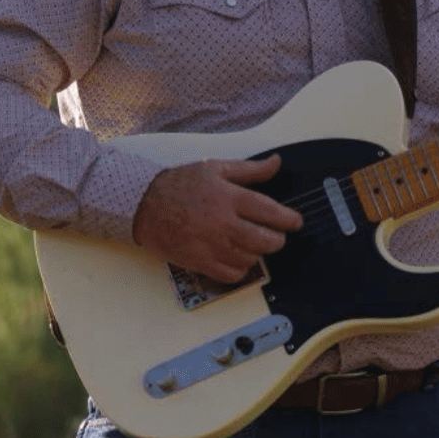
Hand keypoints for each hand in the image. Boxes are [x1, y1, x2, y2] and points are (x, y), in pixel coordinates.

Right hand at [132, 152, 303, 284]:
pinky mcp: (200, 262)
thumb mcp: (215, 168)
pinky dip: (240, 268)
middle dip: (278, 239)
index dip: (289, 220)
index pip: (271, 212)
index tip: (295, 222)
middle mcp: (223, 223)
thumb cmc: (179, 184)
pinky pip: (233, 274)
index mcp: (229, 197)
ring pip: (252, 258)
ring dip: (257, 252)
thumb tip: (276, 163)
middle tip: (275, 235)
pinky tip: (236, 256)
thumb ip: (249, 170)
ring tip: (251, 242)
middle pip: (267, 241)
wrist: (143, 204)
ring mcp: (211, 245)